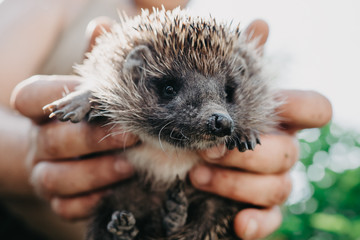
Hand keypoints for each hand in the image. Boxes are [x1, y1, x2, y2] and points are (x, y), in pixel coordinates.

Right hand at [11, 75, 137, 219]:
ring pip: (55, 178)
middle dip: (94, 138)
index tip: (96, 93)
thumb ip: (104, 96)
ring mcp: (44, 175)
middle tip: (131, 135)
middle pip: (52, 141)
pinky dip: (92, 201)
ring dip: (96, 172)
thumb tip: (131, 86)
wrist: (81, 157)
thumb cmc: (93, 123)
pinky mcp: (57, 201)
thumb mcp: (94, 105)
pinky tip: (117, 191)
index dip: (57, 94)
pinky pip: (66, 207)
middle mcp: (39, 144)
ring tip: (130, 166)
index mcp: (42, 114)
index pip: (29, 99)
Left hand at [189, 20, 332, 239]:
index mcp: (273, 119)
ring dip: (237, 182)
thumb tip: (261, 23)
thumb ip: (236, 63)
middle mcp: (276, 150)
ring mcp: (268, 182)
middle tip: (206, 149)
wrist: (170, 159)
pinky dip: (258, 223)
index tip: (285, 107)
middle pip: (287, 152)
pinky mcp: (256, 211)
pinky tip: (239, 225)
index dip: (305, 107)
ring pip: (278, 187)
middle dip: (248, 153)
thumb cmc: (196, 122)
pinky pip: (270, 220)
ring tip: (195, 174)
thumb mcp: (208, 92)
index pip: (313, 110)